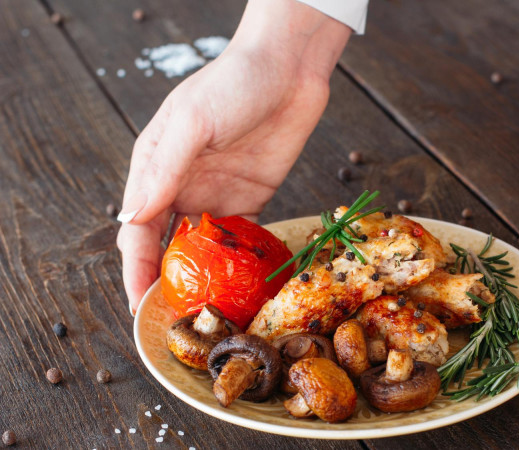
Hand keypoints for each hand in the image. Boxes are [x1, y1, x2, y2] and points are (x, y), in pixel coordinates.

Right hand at [116, 0, 350, 314]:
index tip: (139, 307)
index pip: (138, 231)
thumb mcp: (193, 121)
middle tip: (176, 323)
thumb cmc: (234, 83)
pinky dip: (237, 262)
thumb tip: (132, 217)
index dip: (135, 271)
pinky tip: (242, 285)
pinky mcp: (254, 197)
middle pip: (167, 247)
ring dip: (203, 279)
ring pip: (203, 248)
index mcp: (156, 168)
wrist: (289, 69)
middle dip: (167, 284)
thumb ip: (164, 170)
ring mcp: (219, 194)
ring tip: (209, 313)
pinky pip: (240, 238)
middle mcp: (183, 186)